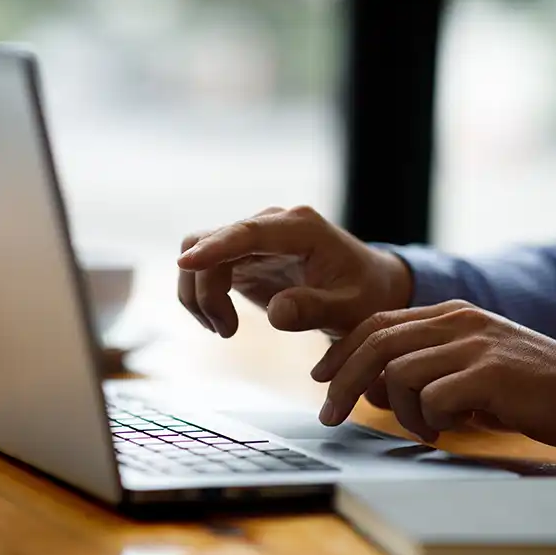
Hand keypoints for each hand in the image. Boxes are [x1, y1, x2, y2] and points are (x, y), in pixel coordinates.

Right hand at [176, 206, 411, 337]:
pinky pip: (207, 266)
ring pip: (201, 251)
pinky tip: (222, 322)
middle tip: (225, 331)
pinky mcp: (244, 254)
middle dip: (206, 288)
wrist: (370, 286)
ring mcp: (255, 236)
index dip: (215, 248)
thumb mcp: (350, 310)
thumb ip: (315, 309)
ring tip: (224, 330)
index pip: (248, 232)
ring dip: (200, 293)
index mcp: (301, 228)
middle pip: (213, 241)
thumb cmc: (365, 296)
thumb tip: (276, 313)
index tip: (186, 264)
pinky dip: (203, 295)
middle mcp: (273, 223)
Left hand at [311, 300, 555, 449]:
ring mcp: (473, 344)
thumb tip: (369, 389)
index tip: (320, 377)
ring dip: (399, 409)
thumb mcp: (463, 369)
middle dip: (342, 381)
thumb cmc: (521, 385)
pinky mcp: (490, 373)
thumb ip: (418, 370)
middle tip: (330, 414)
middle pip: (376, 343)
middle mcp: (456, 321)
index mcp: (447, 314)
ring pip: (398, 372)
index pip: (376, 323)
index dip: (341, 350)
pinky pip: (433, 397)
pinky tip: (448, 427)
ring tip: (424, 427)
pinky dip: (428, 419)